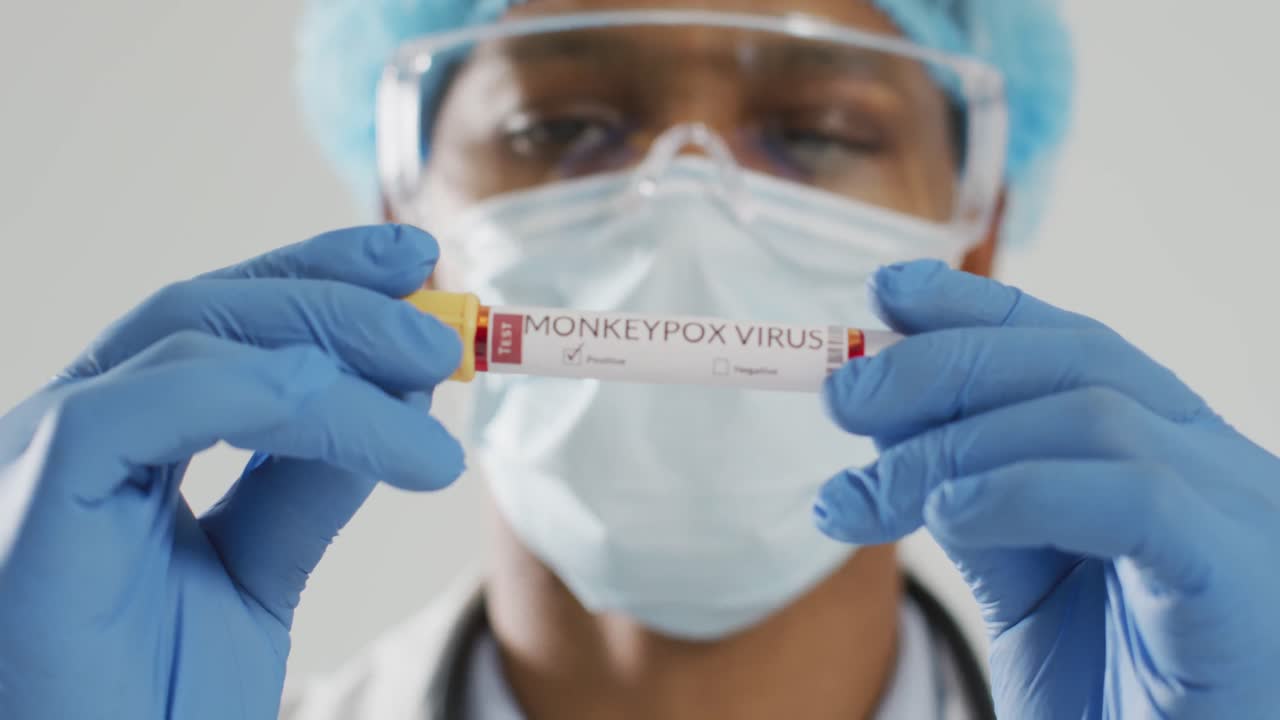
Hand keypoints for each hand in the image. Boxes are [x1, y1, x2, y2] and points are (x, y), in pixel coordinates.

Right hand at [0, 226, 464, 719]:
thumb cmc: (151, 696)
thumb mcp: (256, 571)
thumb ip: (307, 482)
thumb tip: (394, 391)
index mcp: (126, 432)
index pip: (226, 318)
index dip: (322, 275)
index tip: (418, 263)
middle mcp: (78, 424)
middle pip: (210, 308)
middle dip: (340, 299)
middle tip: (446, 329)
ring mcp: (41, 455)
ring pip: (186, 336)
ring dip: (326, 345)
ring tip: (427, 378)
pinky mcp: (27, 500)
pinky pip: (127, 410)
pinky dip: (236, 389)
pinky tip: (326, 402)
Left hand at [813, 260, 1279, 718]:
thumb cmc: (1117, 699)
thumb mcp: (1025, 588)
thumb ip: (979, 501)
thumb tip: (892, 423)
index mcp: (1172, 455)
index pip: (1071, 345)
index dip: (975, 310)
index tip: (883, 295)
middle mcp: (1218, 467)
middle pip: (1075, 361)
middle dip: (941, 365)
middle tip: (841, 397)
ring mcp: (1244, 516)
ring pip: (1093, 413)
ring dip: (954, 444)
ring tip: (869, 494)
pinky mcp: (1244, 580)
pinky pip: (1134, 497)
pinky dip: (1024, 490)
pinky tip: (950, 515)